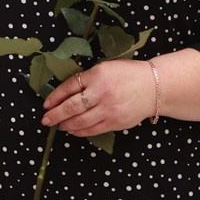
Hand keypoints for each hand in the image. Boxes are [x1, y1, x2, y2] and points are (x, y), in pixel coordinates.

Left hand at [41, 59, 155, 136]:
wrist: (154, 86)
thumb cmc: (127, 74)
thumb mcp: (105, 68)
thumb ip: (87, 79)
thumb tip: (64, 94)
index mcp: (98, 75)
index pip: (69, 87)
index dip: (55, 96)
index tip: (46, 104)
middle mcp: (102, 93)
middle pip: (72, 107)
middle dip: (55, 115)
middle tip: (45, 120)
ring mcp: (109, 110)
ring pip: (80, 122)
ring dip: (66, 125)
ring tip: (58, 125)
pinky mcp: (115, 122)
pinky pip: (92, 130)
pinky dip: (80, 131)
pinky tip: (72, 130)